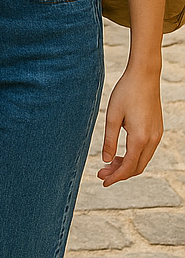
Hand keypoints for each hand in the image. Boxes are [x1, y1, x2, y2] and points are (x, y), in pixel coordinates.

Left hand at [97, 65, 162, 185]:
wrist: (144, 76)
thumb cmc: (125, 93)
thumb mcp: (112, 115)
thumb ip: (110, 140)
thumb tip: (106, 160)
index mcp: (140, 138)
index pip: (129, 167)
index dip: (116, 177)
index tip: (103, 181)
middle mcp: (152, 140)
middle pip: (137, 167)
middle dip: (119, 173)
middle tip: (101, 173)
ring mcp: (157, 135)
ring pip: (143, 160)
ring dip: (126, 165)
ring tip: (108, 164)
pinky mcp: (157, 130)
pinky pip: (146, 151)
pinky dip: (134, 156)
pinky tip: (121, 153)